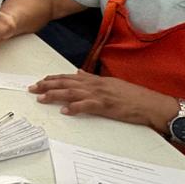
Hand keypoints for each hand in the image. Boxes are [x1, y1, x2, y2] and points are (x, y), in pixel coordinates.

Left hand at [29, 71, 177, 128]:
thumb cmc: (133, 96)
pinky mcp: (107, 106)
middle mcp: (96, 85)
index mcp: (97, 80)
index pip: (70, 77)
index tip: (41, 80)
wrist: (152, 104)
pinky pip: (88, 106)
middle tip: (32, 88)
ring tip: (41, 98)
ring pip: (73, 93)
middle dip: (48, 85)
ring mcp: (101, 95)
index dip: (54, 78)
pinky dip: (75, 108)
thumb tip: (77, 73)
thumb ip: (93, 79)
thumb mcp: (111, 84)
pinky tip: (65, 111)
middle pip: (67, 83)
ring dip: (55, 95)